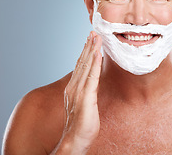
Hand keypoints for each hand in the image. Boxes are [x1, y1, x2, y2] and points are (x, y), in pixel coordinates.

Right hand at [53, 31, 101, 153]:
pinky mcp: (85, 97)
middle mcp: (74, 86)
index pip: (80, 65)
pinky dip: (94, 63)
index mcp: (73, 87)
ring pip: (86, 66)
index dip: (85, 51)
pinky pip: (91, 77)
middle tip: (93, 32)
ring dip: (91, 50)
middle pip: (81, 62)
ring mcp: (78, 91)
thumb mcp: (85, 102)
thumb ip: (87, 89)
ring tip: (95, 37)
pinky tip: (97, 54)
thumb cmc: (82, 123)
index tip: (90, 39)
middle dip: (88, 46)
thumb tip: (93, 79)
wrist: (75, 139)